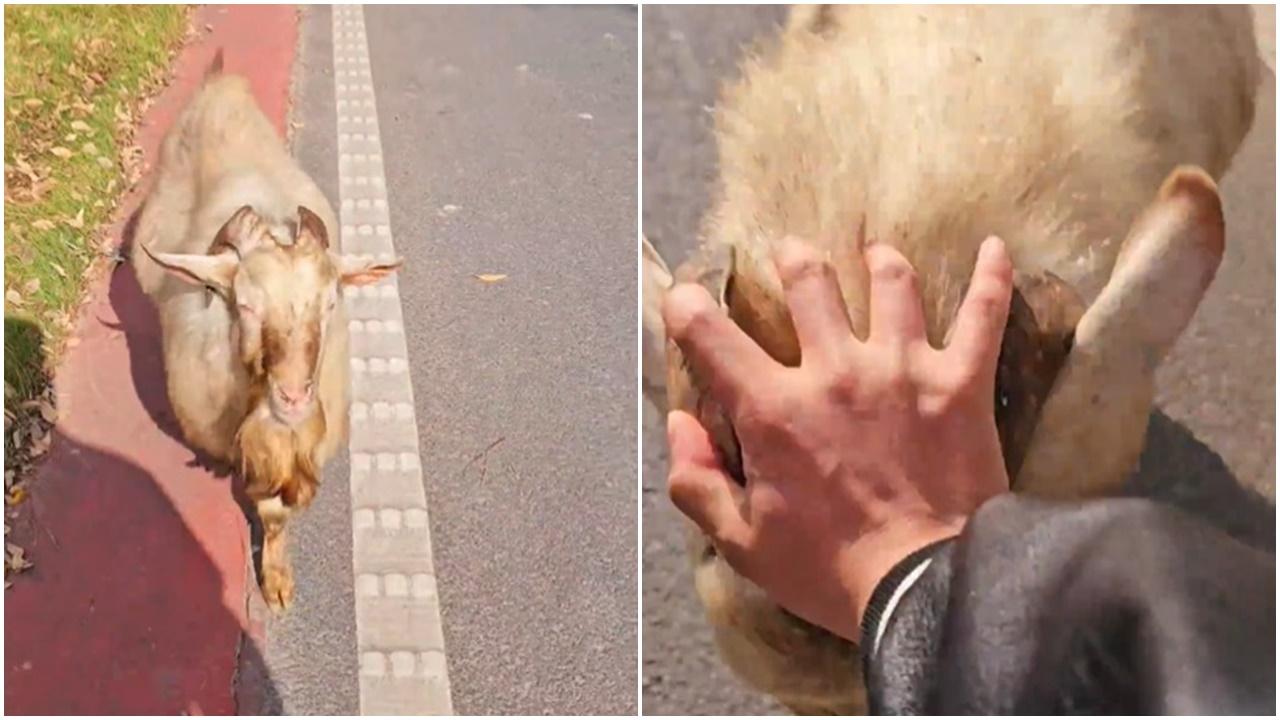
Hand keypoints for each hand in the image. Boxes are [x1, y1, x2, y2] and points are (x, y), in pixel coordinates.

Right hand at [662, 236, 1013, 641]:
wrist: (929, 593)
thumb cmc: (831, 572)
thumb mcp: (742, 542)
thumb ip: (696, 481)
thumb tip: (679, 425)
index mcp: (774, 410)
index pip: (711, 335)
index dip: (687, 308)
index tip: (685, 299)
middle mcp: (835, 372)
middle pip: (809, 282)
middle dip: (793, 260)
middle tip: (790, 256)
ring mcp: (902, 369)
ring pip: (890, 283)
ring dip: (878, 261)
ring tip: (875, 254)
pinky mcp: (960, 384)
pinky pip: (982, 315)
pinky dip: (991, 277)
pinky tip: (994, 248)